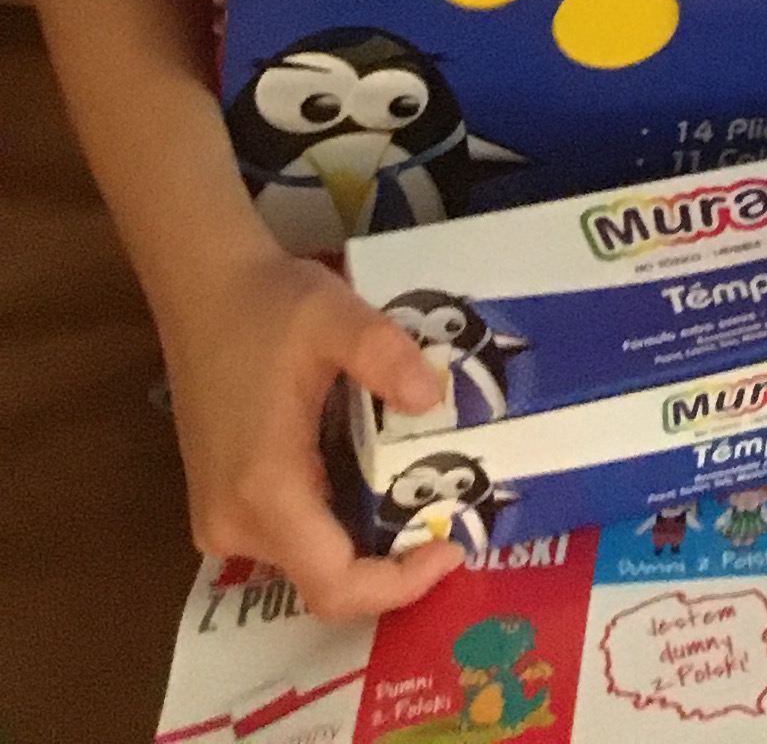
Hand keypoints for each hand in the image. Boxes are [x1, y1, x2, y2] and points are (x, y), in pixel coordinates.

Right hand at [157, 240, 464, 620]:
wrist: (205, 291)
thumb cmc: (269, 305)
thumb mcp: (338, 317)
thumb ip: (386, 356)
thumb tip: (433, 398)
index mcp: (264, 492)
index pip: (332, 583)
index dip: (396, 584)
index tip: (452, 548)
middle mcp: (235, 524)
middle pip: (324, 579)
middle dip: (392, 562)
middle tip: (449, 516)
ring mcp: (221, 521)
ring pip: (308, 561)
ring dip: (366, 541)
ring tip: (421, 495)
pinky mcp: (222, 506)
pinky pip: (291, 537)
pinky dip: (337, 523)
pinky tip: (373, 478)